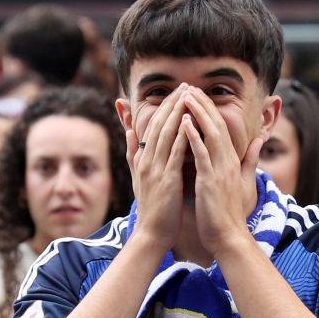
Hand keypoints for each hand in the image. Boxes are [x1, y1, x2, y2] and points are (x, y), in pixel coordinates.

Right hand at [124, 86, 189, 252]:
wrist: (152, 233)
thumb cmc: (151, 207)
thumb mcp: (137, 177)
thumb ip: (132, 153)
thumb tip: (129, 132)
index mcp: (142, 158)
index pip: (153, 125)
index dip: (164, 106)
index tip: (176, 91)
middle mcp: (147, 160)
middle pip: (159, 125)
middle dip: (172, 103)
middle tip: (184, 85)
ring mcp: (156, 169)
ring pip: (166, 135)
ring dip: (177, 113)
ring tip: (188, 95)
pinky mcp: (167, 179)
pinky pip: (175, 153)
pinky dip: (182, 136)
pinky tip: (189, 121)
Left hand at [181, 86, 258, 258]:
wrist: (229, 237)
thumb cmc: (231, 213)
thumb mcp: (244, 182)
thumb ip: (250, 160)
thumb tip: (260, 141)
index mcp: (232, 160)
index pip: (221, 127)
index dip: (209, 108)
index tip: (196, 94)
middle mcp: (228, 161)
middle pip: (216, 124)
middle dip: (201, 103)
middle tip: (187, 87)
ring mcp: (220, 170)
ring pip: (210, 133)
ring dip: (197, 113)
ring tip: (185, 96)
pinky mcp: (210, 181)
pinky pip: (202, 154)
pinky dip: (194, 137)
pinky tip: (184, 122)